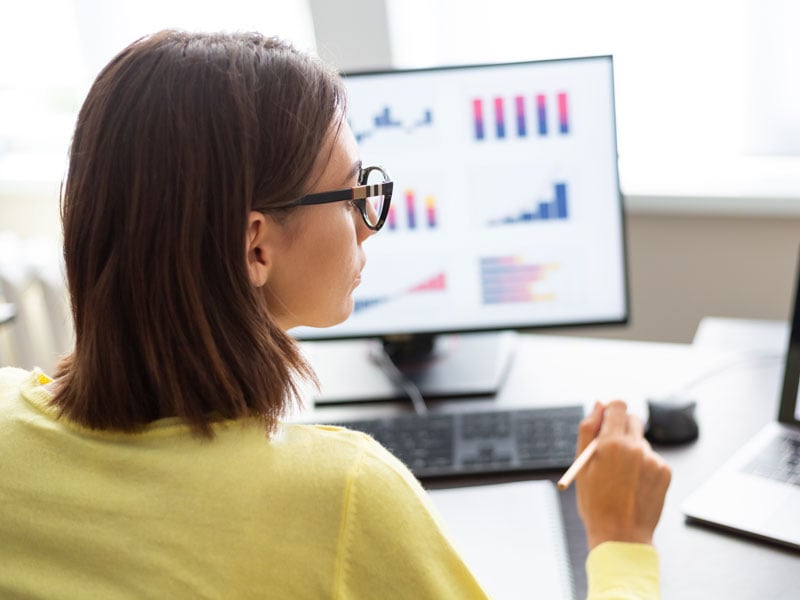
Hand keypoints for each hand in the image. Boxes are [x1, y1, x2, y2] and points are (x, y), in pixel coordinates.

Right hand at [575, 400, 671, 549]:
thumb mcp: (581, 465)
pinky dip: (643, 465)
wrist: (620, 536)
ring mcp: (653, 460)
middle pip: (632, 419)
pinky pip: (652, 458)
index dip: (610, 411)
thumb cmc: (595, 502)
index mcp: (612, 443)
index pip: (618, 406)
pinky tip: (633, 483)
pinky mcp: (665, 472)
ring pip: (641, 441)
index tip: (606, 420)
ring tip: (620, 476)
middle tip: (610, 449)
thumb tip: (598, 404)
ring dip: (631, 449)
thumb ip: (587, 429)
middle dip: (621, 428)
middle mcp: (636, 447)